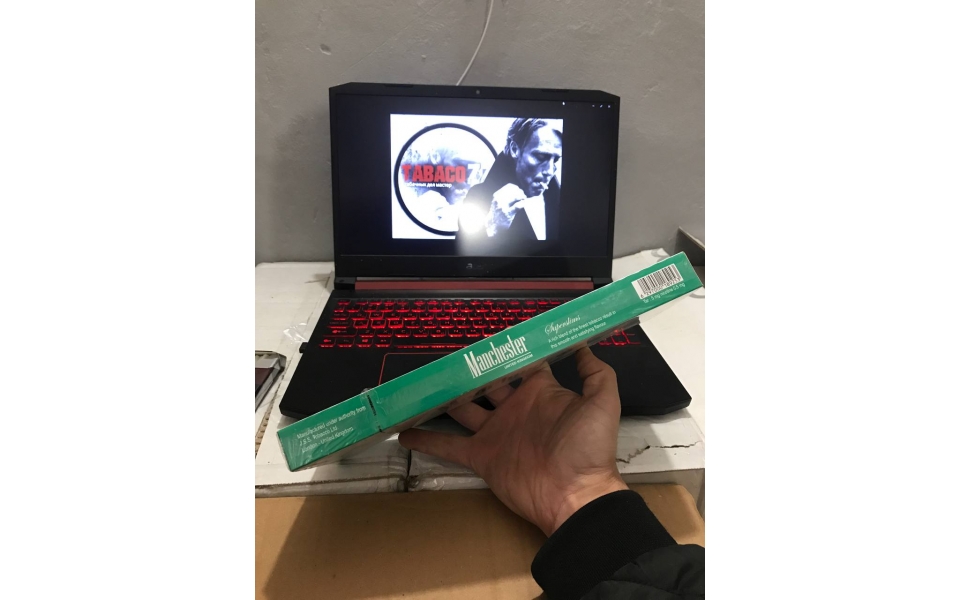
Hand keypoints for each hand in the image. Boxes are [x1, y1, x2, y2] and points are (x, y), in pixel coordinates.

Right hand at [398, 348, 627, 535]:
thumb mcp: (602, 402)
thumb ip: (595, 372)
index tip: (486, 333)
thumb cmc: (588, 449)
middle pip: (486, 382)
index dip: (506, 349)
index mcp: (541, 392)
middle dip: (469, 369)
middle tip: (445, 352)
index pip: (521, 363)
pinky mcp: (482, 457)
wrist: (575, 496)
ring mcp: (496, 433)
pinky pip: (449, 446)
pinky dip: (427, 440)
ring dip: (443, 397)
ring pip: (463, 409)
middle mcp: (515, 408)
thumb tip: (583, 342)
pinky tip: (404, 431)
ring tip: (421, 383)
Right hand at [485, 183, 526, 235]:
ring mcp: (503, 207)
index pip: (509, 187)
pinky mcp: (508, 213)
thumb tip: (517, 190)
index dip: (516, 188)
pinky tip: (524, 203)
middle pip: (513, 191)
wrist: (493, 225)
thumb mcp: (498, 202)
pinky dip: (522, 203)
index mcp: (497, 196)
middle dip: (520, 192)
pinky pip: (517, 206)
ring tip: (524, 199)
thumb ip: (505, 195)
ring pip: (516, 197)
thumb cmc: (497, 213)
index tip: (519, 190)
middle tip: (523, 196)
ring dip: (522, 197)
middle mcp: (499, 200)